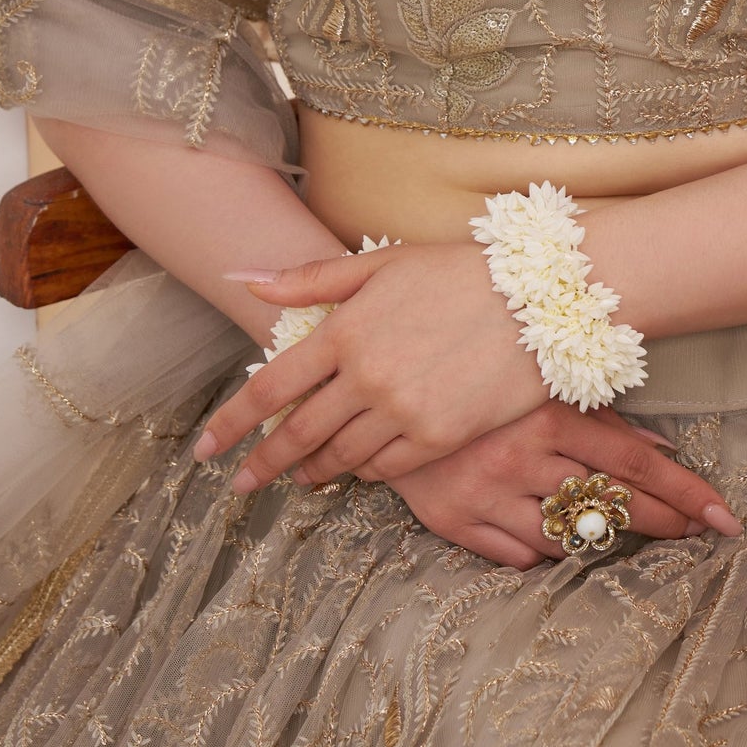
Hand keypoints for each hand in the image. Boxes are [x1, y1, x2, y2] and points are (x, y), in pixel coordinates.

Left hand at [193, 244, 547, 490]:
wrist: (540, 297)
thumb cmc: (458, 271)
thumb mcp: (382, 262)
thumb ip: (310, 278)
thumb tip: (245, 278)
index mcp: (345, 330)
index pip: (269, 387)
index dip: (230, 423)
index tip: (206, 449)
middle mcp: (366, 377)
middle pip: (296, 434)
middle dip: (262, 464)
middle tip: (241, 484)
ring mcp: (403, 411)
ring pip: (339, 457)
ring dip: (312, 470)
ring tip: (300, 476)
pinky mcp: (439, 436)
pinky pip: (385, 469)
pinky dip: (363, 471)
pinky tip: (356, 468)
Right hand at [384, 401, 743, 568]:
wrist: (379, 394)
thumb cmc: (475, 385)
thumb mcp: (538, 389)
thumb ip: (600, 421)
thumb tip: (665, 454)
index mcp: (545, 414)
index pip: (633, 462)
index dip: (683, 493)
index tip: (724, 519)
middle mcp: (519, 457)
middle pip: (609, 505)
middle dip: (663, 525)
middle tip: (700, 537)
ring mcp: (485, 495)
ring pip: (565, 539)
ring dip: (599, 539)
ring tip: (622, 532)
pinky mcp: (454, 523)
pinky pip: (518, 558)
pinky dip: (543, 553)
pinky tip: (554, 537)